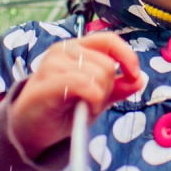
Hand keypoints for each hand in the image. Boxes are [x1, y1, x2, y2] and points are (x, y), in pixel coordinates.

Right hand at [10, 33, 142, 157]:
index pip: (108, 40)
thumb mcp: (96, 97)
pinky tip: (82, 109)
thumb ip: (117, 88)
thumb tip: (141, 79)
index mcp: (77, 48)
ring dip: (98, 98)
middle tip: (92, 102)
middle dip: (108, 88)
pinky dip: (92, 100)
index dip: (127, 56)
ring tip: (82, 107)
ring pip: (98, 75)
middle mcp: (64, 50)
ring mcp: (52, 64)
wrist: (29, 131)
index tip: (134, 76)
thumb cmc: (62, 110)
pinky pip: (84, 84)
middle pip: (107, 64)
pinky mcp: (46, 83)